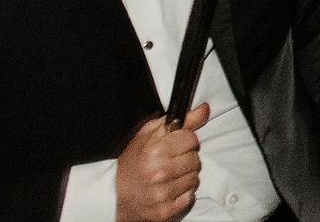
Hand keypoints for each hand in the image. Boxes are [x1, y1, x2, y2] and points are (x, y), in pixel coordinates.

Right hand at [115, 103, 207, 221]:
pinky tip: (169, 189)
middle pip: (195, 159)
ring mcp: (162, 194)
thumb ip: (181, 121)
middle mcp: (158, 172)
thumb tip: (204, 109)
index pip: (191, 139)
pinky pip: (189, 197)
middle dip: (186, 158)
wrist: (115, 197)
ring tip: (169, 176)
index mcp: (154, 150)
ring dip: (185, 176)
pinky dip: (183, 193)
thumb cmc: (133, 163)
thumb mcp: (149, 135)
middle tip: (171, 162)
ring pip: (194, 178)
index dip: (185, 141)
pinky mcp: (165, 211)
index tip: (175, 145)